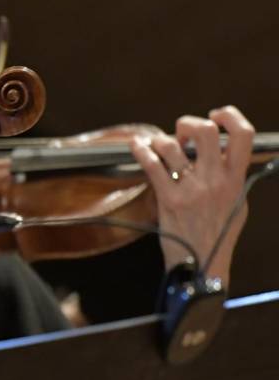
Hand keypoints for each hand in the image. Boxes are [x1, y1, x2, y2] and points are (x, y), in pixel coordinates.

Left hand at [131, 106, 254, 284]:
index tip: (216, 115)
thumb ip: (234, 178)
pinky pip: (153, 166)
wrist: (202, 263)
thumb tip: (228, 157)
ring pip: (173, 147)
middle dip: (188, 124)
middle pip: (205, 132)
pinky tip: (137, 147)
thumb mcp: (238, 204)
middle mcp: (215, 180)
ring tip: (157, 144)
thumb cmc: (218, 234)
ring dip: (161, 139)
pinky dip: (142, 151)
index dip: (229, 116)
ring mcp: (191, 189)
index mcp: (236, 179)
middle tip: (180, 131)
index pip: (242, 135)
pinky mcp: (169, 199)